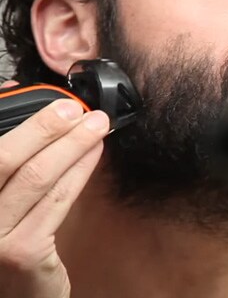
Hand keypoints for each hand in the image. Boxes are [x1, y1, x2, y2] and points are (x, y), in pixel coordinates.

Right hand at [0, 82, 109, 297]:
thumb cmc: (7, 242)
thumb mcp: (1, 201)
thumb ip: (8, 159)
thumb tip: (19, 103)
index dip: (16, 118)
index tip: (50, 101)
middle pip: (5, 157)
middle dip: (44, 127)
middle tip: (75, 108)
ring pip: (36, 177)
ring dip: (71, 145)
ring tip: (95, 125)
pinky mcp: (22, 250)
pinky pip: (56, 201)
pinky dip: (78, 171)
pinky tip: (94, 154)